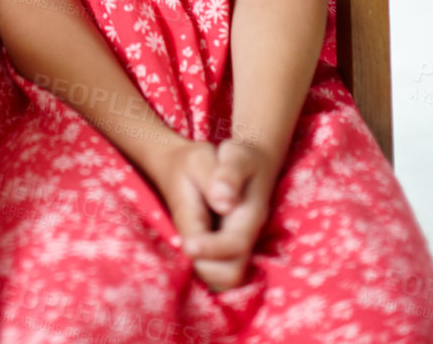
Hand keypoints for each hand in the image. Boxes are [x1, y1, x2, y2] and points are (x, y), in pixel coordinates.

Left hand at [158, 139, 272, 291]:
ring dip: (201, 269)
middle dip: (204, 266)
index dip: (210, 249)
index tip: (187, 244)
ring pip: (224, 279)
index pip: (235, 244)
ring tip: (184, 243)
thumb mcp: (233, 154)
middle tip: (182, 243)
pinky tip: (188, 245)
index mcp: (250, 214)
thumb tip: (224, 201)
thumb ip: (229, 174)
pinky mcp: (230, 251)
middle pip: (231, 274)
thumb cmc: (236, 156)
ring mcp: (240, 247)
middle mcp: (248, 237)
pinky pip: (218, 274)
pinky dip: (202, 268)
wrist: (244, 163)